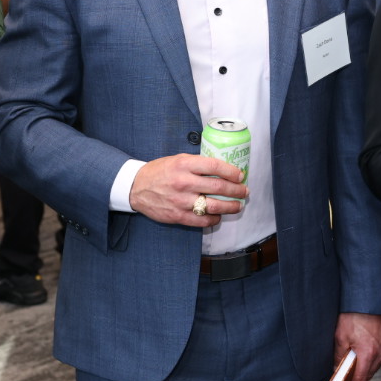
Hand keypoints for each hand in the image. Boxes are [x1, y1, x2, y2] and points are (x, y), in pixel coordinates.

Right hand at [128, 154, 247, 226]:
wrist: (136, 187)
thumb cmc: (160, 172)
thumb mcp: (177, 159)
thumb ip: (197, 164)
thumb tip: (222, 169)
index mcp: (184, 164)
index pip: (215, 166)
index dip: (232, 172)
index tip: (240, 175)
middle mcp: (184, 182)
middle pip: (218, 187)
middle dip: (236, 190)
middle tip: (244, 191)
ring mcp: (181, 200)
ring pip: (213, 206)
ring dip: (230, 207)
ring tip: (238, 206)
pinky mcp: (178, 216)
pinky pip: (202, 220)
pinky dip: (214, 219)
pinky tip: (218, 216)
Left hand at [333, 313, 380, 380]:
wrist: (368, 299)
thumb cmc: (353, 315)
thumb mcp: (340, 336)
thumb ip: (339, 356)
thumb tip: (337, 368)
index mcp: (368, 353)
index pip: (360, 379)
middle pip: (369, 373)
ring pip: (376, 365)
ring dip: (366, 369)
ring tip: (355, 373)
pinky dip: (373, 359)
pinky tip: (365, 358)